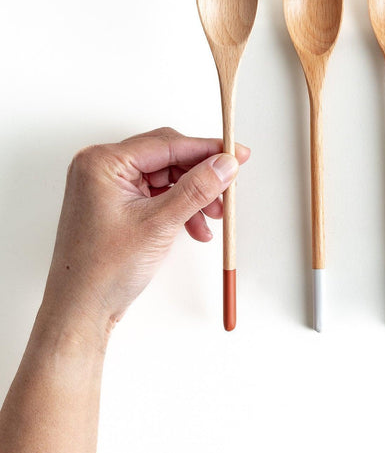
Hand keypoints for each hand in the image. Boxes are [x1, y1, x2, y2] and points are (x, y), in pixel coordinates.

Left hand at [40, 127, 249, 339]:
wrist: (81, 309)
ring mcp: (109, 186)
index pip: (167, 144)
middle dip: (201, 175)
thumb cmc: (102, 270)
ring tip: (213, 216)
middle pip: (168, 157)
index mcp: (103, 162)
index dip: (206, 149)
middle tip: (228, 186)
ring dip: (193, 194)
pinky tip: (195, 227)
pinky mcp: (117, 203)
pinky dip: (180, 207)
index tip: (235, 153)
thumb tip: (224, 164)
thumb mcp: (159, 224)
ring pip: (167, 177)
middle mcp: (102, 168)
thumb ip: (196, 189)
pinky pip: (158, 194)